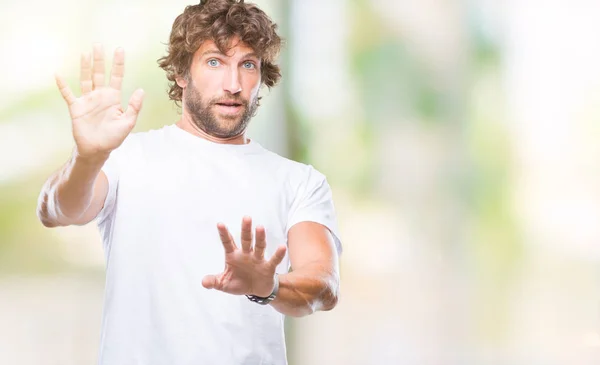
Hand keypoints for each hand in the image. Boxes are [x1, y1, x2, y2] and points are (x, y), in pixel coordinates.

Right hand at [55, 44, 144, 159]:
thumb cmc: (114, 137)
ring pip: (85, 79)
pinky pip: (68, 94)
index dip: (118, 64)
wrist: (97, 150)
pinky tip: (58, 74)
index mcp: (113, 98)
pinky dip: (63, 85)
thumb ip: (134, 107)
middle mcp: (100, 96)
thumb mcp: (128, 123)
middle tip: (98, 44)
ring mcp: (87, 100)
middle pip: (99, 74)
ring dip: (84, 67)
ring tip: (85, 53)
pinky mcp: (76, 108)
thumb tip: (140, 90)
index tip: (120, 50)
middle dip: (99, 60)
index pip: (116, 77)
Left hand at [202, 216, 286, 296]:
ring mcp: (257, 259)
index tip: (220, 224)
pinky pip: (274, 260)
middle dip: (246, 229)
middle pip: (246, 240)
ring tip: (260, 227)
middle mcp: (246, 254)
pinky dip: (278, 254)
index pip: (228, 243)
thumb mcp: (224, 284)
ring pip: (259, 246)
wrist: (256, 291)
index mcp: (233, 256)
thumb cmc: (239, 283)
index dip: (224, 234)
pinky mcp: (268, 267)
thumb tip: (203, 282)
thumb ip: (214, 281)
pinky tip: (282, 247)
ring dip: (260, 238)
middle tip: (246, 218)